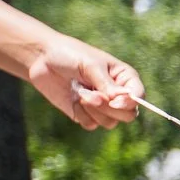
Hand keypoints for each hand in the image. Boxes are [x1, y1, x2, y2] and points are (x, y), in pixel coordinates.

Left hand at [27, 37, 143, 129]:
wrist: (42, 58)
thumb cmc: (70, 54)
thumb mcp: (90, 65)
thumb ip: (107, 84)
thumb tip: (121, 100)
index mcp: (124, 78)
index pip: (138, 96)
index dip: (129, 102)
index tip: (114, 101)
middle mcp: (116, 94)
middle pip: (128, 115)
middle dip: (108, 108)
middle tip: (91, 96)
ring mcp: (101, 106)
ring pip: (110, 123)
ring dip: (94, 111)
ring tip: (80, 95)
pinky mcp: (85, 114)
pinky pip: (91, 125)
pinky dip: (82, 115)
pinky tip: (73, 101)